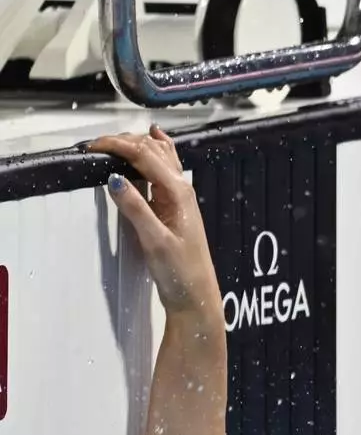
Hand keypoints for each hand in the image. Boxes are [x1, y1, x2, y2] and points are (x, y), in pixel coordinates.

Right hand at [88, 127, 221, 322]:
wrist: (195, 294)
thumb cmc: (179, 271)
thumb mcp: (154, 241)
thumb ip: (136, 208)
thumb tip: (114, 178)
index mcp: (178, 193)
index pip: (145, 156)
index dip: (117, 146)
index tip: (91, 147)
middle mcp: (182, 189)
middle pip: (153, 151)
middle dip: (125, 142)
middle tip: (95, 146)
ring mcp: (180, 197)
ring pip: (160, 157)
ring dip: (137, 145)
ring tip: (112, 142)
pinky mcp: (174, 206)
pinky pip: (165, 169)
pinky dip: (155, 152)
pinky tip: (154, 140)